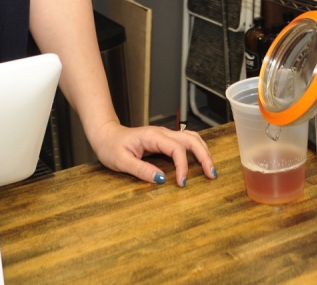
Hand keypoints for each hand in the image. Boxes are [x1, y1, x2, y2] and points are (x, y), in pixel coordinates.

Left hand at [87, 121, 216, 186]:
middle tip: (211, 174)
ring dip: (204, 152)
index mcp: (153, 136)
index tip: (182, 183)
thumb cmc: (110, 147)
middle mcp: (162, 133)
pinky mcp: (165, 140)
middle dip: (204, 156)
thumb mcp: (121, 161)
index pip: (177, 149)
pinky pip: (186, 142)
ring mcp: (165, 135)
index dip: (183, 166)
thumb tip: (161, 179)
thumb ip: (141, 169)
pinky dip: (197, 150)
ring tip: (211, 169)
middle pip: (192, 139)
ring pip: (192, 138)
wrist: (105, 135)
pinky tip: (201, 161)